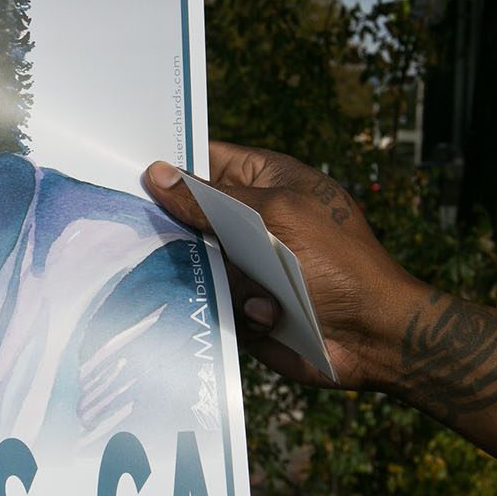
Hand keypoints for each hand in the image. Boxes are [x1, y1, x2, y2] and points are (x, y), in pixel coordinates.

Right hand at [144, 142, 426, 389]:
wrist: (373, 337)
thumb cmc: (337, 262)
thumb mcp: (272, 216)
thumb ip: (210, 198)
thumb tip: (157, 174)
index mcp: (268, 181)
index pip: (209, 158)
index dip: (172, 161)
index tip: (124, 162)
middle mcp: (254, 220)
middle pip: (191, 213)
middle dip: (174, 224)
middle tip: (135, 222)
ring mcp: (249, 263)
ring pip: (194, 261)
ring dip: (212, 274)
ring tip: (245, 282)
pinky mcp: (245, 303)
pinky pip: (212, 299)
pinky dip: (235, 307)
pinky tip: (267, 312)